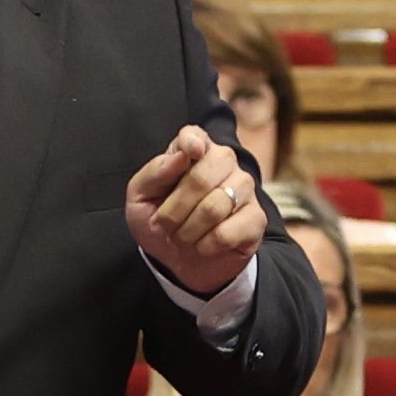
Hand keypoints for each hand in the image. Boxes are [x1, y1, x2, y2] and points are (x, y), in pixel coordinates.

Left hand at [125, 125, 265, 296]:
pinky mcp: (256, 219)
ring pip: (216, 206)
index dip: (191, 142)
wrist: (178, 261)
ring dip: (188, 230)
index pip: (195, 135)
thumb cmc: (160, 222)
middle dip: (175, 208)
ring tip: (182, 237)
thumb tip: (181, 156)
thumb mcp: (140, 199)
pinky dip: (206, 246)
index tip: (192, 152)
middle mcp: (224, 162)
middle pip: (203, 176)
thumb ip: (155, 173)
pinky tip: (203, 246)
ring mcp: (244, 189)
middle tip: (165, 224)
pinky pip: (228, 232)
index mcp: (194, 150)